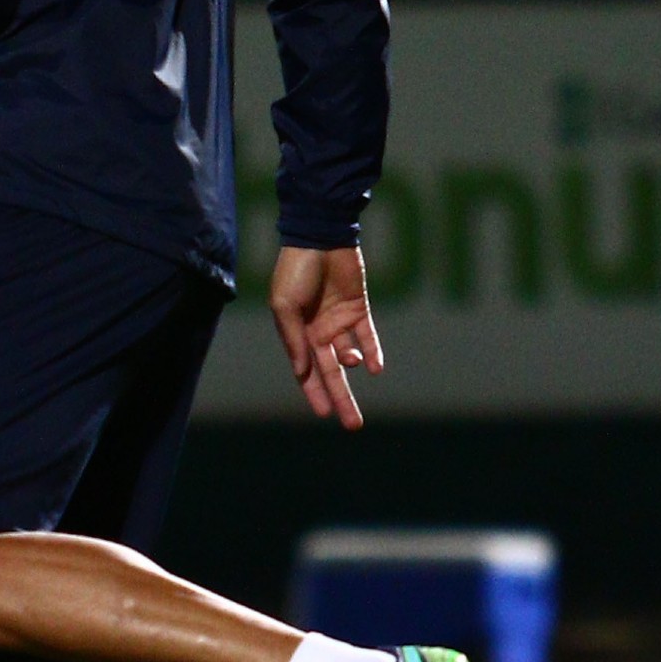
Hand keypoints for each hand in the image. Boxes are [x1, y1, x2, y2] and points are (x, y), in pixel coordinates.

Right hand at [268, 245, 383, 430]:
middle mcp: (318, 332)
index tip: (323, 415)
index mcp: (297, 334)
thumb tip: (303, 371)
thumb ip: (294, 339)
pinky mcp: (359, 308)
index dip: (315, 394)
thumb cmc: (295, 271)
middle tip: (353, 424)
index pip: (307, 372)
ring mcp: (339, 321)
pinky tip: (375, 368)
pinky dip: (373, 351)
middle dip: (341, 398)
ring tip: (352, 365)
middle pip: (331, 372)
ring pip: (349, 357)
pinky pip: (368, 335)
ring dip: (352, 368)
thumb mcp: (285, 306)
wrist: (319, 237)